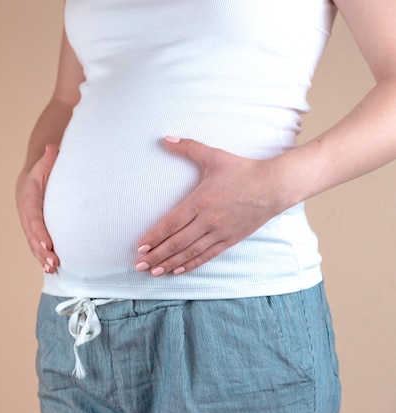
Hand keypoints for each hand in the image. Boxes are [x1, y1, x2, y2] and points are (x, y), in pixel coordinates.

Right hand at [16, 143, 59, 272]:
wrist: (30, 181)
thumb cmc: (41, 172)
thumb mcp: (45, 164)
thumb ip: (49, 158)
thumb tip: (52, 147)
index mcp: (28, 200)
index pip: (34, 218)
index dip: (40, 232)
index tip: (49, 245)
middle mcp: (26, 215)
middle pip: (32, 235)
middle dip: (41, 250)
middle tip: (53, 262)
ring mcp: (28, 224)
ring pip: (33, 243)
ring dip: (42, 257)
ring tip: (52, 268)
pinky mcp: (34, 231)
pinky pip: (36, 245)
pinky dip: (42, 257)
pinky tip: (51, 269)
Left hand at [135, 136, 289, 275]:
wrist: (274, 185)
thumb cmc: (243, 170)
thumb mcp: (214, 156)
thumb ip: (189, 147)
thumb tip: (166, 138)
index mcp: (201, 200)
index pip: (172, 223)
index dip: (155, 237)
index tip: (141, 247)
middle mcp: (209, 219)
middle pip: (177, 242)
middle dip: (156, 255)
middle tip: (139, 265)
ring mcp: (220, 232)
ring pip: (191, 252)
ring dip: (170, 263)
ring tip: (154, 271)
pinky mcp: (231, 239)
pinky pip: (208, 255)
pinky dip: (192, 264)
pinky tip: (179, 270)